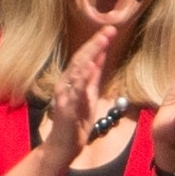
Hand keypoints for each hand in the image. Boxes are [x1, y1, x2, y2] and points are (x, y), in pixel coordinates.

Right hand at [42, 26, 114, 162]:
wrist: (64, 146)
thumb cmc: (77, 121)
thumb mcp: (89, 94)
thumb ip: (93, 76)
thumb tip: (101, 54)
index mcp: (71, 80)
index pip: (85, 57)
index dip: (97, 42)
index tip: (110, 29)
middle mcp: (66, 84)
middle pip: (81, 59)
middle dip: (95, 43)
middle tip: (108, 29)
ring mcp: (65, 95)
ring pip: (77, 71)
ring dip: (90, 55)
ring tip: (102, 41)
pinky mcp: (67, 108)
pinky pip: (76, 91)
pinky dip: (83, 78)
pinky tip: (91, 66)